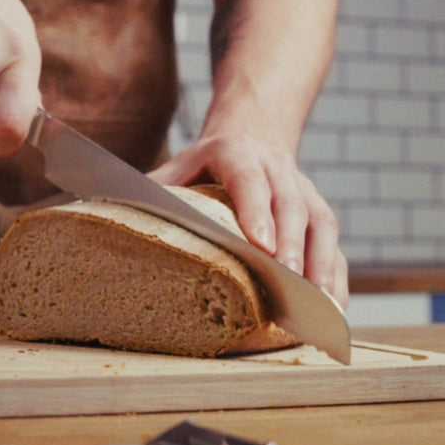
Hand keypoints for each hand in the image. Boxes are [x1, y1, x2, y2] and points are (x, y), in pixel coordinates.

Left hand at [149, 133, 348, 310]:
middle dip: (292, 244)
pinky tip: (333, 308)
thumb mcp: (173, 170)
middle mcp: (275, 167)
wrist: (249, 136)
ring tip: (318, 306)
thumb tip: (107, 222)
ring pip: (321, 223)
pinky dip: (337, 276)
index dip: (256, 208)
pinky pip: (334, 245)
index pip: (248, 176)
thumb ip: (150, 193)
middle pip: (290, 203)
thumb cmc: (201, 169)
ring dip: (322, 264)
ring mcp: (303, 189)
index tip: (261, 244)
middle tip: (288, 281)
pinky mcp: (319, 213)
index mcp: (234, 152)